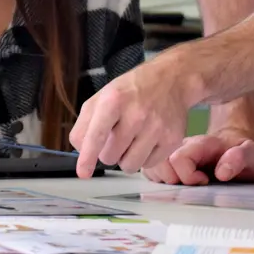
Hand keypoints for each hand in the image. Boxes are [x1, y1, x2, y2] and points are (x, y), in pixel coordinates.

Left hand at [69, 63, 190, 177]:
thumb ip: (85, 123)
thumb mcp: (102, 97)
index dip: (87, 157)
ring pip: (129, 166)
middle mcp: (136, 114)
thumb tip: (81, 151)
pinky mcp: (171, 139)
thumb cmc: (132, 91)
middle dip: (108, 152)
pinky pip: (148, 165)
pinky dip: (144, 157)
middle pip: (110, 157)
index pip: (97, 135)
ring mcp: (156, 128)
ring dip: (126, 158)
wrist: (171, 80)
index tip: (83, 173)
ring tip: (132, 140)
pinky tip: (147, 140)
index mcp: (114, 100)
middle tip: (116, 137)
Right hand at [144, 131, 253, 184]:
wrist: (236, 149)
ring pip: (151, 167)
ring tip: (182, 188)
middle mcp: (182, 147)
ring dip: (162, 182)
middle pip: (159, 163)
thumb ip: (241, 157)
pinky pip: (151, 172)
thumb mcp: (252, 154)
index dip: (187, 176)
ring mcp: (173, 154)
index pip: (178, 158)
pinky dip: (158, 182)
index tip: (204, 183)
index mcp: (201, 145)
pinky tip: (175, 188)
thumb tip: (222, 171)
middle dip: (172, 181)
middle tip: (191, 188)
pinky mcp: (168, 163)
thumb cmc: (243, 154)